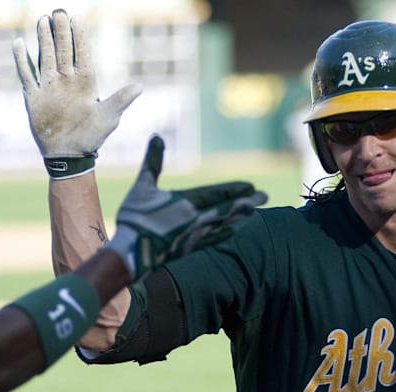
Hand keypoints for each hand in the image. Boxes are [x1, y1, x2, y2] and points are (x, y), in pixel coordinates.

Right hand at [12, 9, 141, 177]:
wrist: (69, 155)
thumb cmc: (92, 137)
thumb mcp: (110, 117)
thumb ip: (121, 100)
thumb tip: (140, 87)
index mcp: (86, 83)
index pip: (82, 54)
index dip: (80, 38)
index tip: (78, 19)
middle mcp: (67, 80)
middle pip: (63, 50)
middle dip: (61, 32)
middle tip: (59, 12)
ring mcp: (50, 87)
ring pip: (45, 57)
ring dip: (43, 39)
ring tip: (42, 20)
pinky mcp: (34, 97)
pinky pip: (26, 74)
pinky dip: (21, 60)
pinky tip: (19, 43)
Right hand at [106, 135, 267, 279]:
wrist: (129, 252)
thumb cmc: (134, 217)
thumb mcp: (143, 185)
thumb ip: (153, 161)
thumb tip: (156, 136)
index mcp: (186, 202)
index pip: (217, 193)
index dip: (235, 189)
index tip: (251, 186)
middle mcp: (195, 218)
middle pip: (227, 208)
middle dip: (246, 202)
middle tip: (265, 197)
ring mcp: (194, 235)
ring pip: (223, 223)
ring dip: (240, 216)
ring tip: (255, 211)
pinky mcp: (189, 249)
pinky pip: (211, 241)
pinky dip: (223, 235)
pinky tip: (233, 232)